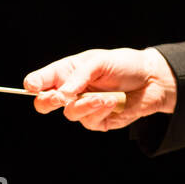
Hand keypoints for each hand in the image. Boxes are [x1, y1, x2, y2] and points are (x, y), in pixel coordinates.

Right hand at [23, 46, 176, 130]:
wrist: (152, 80)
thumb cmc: (125, 65)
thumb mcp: (100, 62)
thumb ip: (79, 76)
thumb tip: (62, 94)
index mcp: (67, 72)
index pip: (41, 80)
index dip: (34, 83)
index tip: (33, 86)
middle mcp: (71, 91)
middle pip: (44, 103)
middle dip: (48, 101)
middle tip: (60, 98)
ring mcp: (83, 107)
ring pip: (69, 114)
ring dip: (85, 105)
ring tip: (103, 97)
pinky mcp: (97, 121)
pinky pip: (90, 121)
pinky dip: (100, 110)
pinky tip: (111, 102)